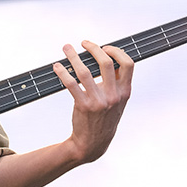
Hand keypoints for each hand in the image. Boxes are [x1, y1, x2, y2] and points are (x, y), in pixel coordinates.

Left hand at [52, 41, 133, 163]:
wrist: (94, 143)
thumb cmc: (105, 117)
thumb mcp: (118, 102)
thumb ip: (116, 83)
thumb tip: (105, 58)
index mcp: (125, 92)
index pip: (128, 64)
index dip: (117, 51)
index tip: (105, 47)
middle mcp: (114, 95)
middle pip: (106, 63)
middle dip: (94, 48)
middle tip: (84, 43)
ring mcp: (98, 101)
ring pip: (85, 71)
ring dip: (73, 56)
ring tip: (66, 48)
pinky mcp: (83, 106)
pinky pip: (71, 84)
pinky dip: (63, 72)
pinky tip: (58, 67)